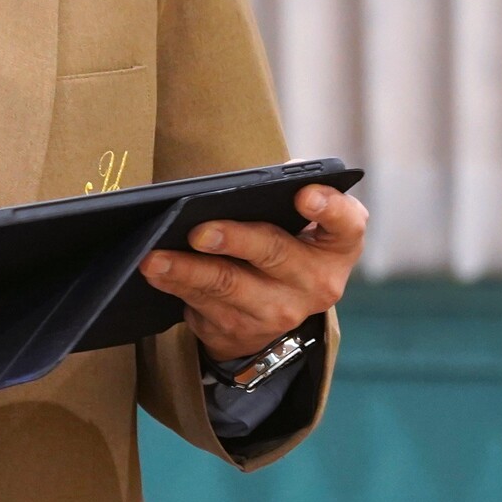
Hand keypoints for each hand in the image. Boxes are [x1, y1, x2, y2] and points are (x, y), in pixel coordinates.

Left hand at [137, 182, 367, 362]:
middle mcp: (317, 283)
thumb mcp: (302, 222)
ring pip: (228, 285)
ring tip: (156, 257)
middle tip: (199, 231)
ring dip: (187, 270)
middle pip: (274, 254)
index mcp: (338, 246)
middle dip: (234, 240)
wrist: (276, 309)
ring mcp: (279, 312)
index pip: (346, 223)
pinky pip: (203, 305)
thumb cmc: (287, 244)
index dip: (329, 208)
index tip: (304, 194)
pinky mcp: (242, 329)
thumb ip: (286, 192)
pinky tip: (155, 272)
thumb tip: (267, 172)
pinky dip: (175, 285)